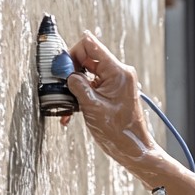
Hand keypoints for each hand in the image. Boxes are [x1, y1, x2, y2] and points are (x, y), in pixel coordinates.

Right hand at [65, 31, 160, 172]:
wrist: (132, 149)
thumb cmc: (118, 132)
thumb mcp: (92, 107)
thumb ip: (77, 85)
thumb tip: (66, 72)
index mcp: (117, 72)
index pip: (90, 45)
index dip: (72, 54)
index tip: (62, 70)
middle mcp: (119, 72)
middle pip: (87, 57)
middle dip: (71, 72)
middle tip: (62, 89)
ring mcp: (116, 81)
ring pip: (87, 72)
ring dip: (74, 86)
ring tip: (67, 104)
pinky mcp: (112, 91)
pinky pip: (92, 85)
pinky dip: (81, 95)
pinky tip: (72, 109)